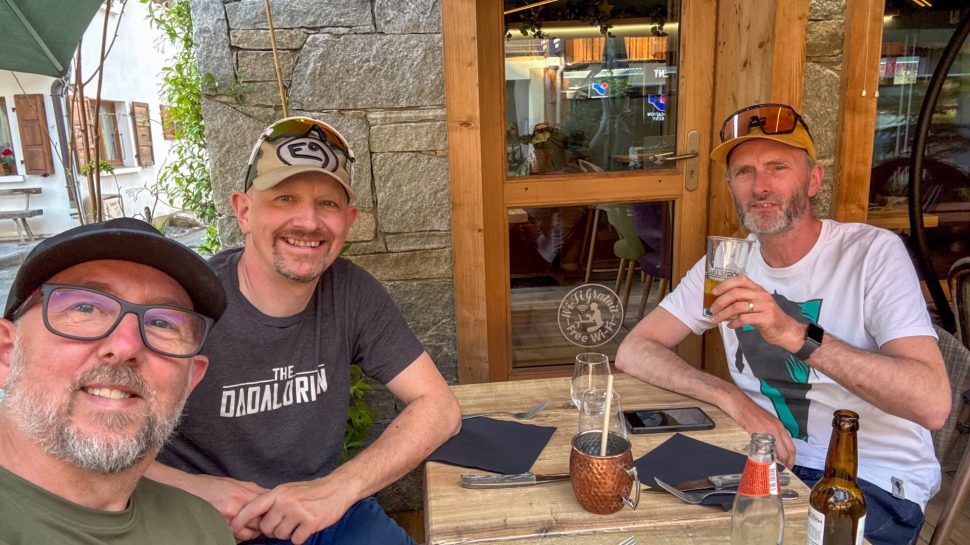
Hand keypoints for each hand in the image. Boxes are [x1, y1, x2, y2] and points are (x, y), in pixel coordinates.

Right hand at [180, 474, 267, 540]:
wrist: (185, 490)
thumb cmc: (208, 485)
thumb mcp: (233, 481)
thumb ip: (252, 489)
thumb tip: (269, 493)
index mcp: (241, 495)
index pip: (266, 506)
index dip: (271, 511)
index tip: (273, 512)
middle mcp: (235, 509)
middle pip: (259, 522)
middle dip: (263, 524)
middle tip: (264, 523)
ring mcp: (225, 521)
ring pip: (248, 533)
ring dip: (251, 532)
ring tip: (249, 528)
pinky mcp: (217, 529)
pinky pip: (234, 537)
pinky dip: (238, 536)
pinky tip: (236, 530)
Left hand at [230, 475, 355, 544]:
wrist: (338, 488)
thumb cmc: (312, 491)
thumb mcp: (289, 490)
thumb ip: (273, 501)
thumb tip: (254, 518)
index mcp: (278, 492)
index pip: (253, 508)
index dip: (240, 521)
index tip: (232, 530)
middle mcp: (286, 501)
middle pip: (266, 528)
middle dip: (273, 530)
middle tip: (285, 523)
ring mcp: (298, 511)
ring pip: (280, 536)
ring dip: (288, 534)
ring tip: (298, 523)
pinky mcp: (310, 522)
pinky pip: (296, 540)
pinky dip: (300, 537)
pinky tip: (307, 527)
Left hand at [709, 275, 803, 351]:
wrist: (786, 330)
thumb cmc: (767, 317)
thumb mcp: (756, 304)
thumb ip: (743, 300)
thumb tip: (722, 302)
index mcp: (758, 289)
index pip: (740, 280)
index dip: (725, 284)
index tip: (714, 292)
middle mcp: (762, 295)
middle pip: (736, 293)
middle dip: (720, 302)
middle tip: (712, 310)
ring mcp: (765, 306)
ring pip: (738, 307)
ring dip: (723, 314)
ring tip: (716, 320)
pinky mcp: (766, 318)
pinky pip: (744, 319)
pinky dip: (733, 323)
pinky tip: (730, 326)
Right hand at [724, 391, 796, 467]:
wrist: (738, 403)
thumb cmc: (751, 411)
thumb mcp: (767, 422)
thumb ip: (774, 433)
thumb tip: (776, 447)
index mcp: (779, 426)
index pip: (791, 447)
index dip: (792, 459)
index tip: (789, 466)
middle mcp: (775, 430)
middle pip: (787, 452)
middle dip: (786, 464)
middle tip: (783, 470)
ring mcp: (766, 432)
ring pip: (777, 452)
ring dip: (777, 462)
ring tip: (773, 467)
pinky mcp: (755, 434)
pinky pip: (763, 449)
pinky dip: (765, 457)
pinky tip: (762, 459)